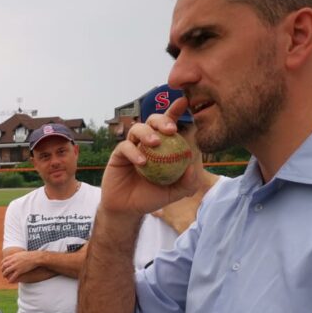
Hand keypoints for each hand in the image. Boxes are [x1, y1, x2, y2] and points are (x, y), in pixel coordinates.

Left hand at [0, 250, 43, 282]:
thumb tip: (15, 256)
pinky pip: (13, 276)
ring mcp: (16, 266)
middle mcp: (13, 261)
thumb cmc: (30, 255)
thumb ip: (16, 255)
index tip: (2, 267)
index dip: (2, 264)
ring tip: (5, 277)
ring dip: (4, 275)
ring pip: (7, 271)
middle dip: (2, 270)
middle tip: (3, 273)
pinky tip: (9, 282)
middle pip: (4, 266)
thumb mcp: (21, 254)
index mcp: (13, 256)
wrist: (35, 257)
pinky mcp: (19, 270)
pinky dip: (10, 279)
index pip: (4, 260)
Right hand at [100, 97, 201, 215]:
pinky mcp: (119, 154)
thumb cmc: (151, 198)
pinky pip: (126, 147)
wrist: (127, 209)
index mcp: (162, 146)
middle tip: (171, 129)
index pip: (169, 125)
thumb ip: (186, 183)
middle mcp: (146, 142)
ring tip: (155, 143)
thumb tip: (192, 167)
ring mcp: (132, 146)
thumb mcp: (173, 193)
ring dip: (147, 133)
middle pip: (153, 121)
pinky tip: (142, 162)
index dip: (175, 111)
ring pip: (137, 129)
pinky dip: (134, 152)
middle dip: (163, 120)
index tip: (184, 103)